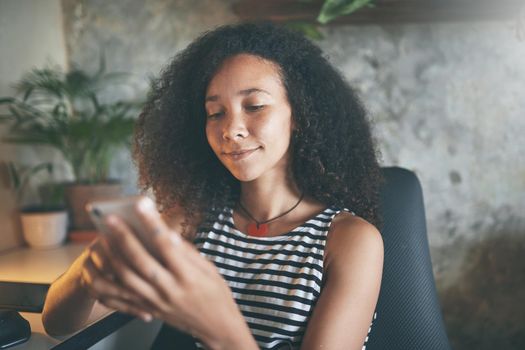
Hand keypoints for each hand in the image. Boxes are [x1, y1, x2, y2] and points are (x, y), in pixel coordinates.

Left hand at [83, 197, 248, 346]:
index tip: (140, 205)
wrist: (217, 327)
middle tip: (110, 219)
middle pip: (140, 261)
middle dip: (123, 238)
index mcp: (188, 275)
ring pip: (126, 280)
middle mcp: (170, 289)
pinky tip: (102, 268)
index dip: (152, 223)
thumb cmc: (216, 294)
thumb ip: (187, 251)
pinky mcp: (150, 310)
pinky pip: (123, 298)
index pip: (166, 244)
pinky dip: (109, 283)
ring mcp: (158, 302)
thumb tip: (168, 234)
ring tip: (101, 240)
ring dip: (111, 258)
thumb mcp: (209, 269)